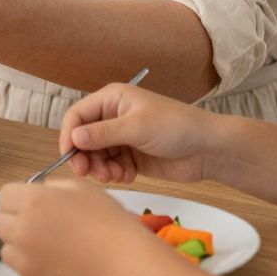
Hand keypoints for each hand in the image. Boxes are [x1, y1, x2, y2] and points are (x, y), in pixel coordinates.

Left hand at [0, 180, 155, 275]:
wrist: (126, 266)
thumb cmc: (110, 225)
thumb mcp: (82, 189)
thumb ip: (53, 188)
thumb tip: (41, 192)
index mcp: (32, 202)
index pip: (4, 196)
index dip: (18, 199)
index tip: (29, 205)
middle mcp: (22, 231)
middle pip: (0, 224)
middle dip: (16, 223)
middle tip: (41, 227)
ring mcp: (25, 263)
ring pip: (8, 252)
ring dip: (22, 249)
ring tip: (53, 249)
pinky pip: (25, 275)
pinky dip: (37, 271)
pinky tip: (61, 267)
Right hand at [59, 83, 222, 185]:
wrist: (207, 149)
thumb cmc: (175, 127)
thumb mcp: (137, 127)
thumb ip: (103, 133)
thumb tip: (74, 138)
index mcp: (112, 99)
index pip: (77, 115)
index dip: (69, 135)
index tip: (69, 157)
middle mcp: (113, 117)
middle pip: (83, 139)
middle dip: (85, 157)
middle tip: (90, 174)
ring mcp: (122, 137)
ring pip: (96, 156)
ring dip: (100, 168)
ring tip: (115, 176)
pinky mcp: (131, 156)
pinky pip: (111, 167)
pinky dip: (114, 174)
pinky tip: (128, 175)